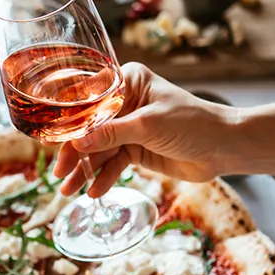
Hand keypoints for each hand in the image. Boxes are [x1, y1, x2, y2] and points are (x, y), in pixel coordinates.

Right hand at [53, 63, 236, 197]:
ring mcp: (129, 128)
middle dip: (74, 152)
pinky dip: (104, 177)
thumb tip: (76, 144)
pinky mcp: (135, 149)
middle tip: (58, 172)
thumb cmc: (192, 123)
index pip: (89, 99)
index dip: (69, 120)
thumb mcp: (147, 125)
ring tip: (68, 190)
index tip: (49, 138)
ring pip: (98, 149)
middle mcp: (124, 102)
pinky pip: (112, 164)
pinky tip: (94, 191)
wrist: (225, 148)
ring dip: (85, 170)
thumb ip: (110, 134)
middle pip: (89, 128)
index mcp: (127, 82)